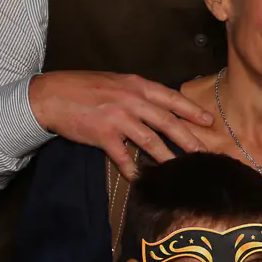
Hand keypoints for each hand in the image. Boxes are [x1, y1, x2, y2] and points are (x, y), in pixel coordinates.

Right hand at [27, 70, 212, 178]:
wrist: (52, 94)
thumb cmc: (84, 87)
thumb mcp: (116, 82)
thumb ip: (139, 93)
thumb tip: (161, 106)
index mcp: (137, 85)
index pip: (172, 98)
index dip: (192, 111)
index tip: (209, 122)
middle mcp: (132, 100)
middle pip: (168, 122)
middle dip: (189, 140)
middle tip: (204, 153)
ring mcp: (118, 118)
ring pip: (151, 142)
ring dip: (168, 158)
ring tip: (181, 170)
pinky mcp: (104, 135)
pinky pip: (124, 157)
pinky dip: (133, 170)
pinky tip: (142, 179)